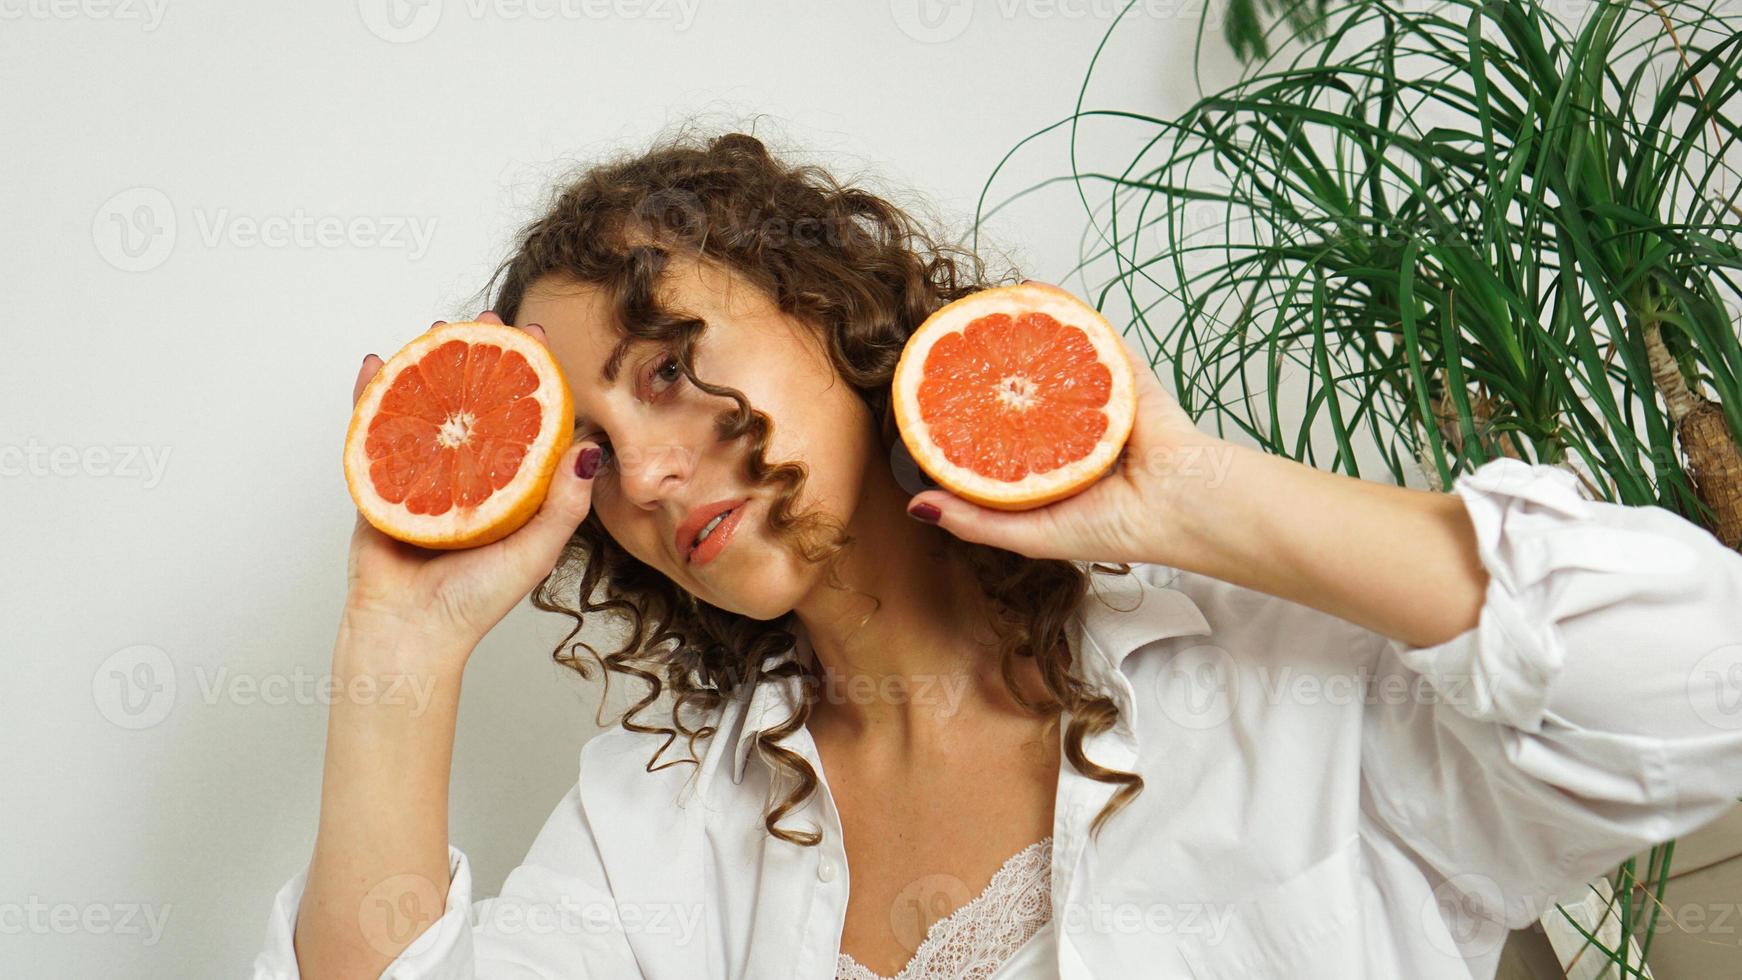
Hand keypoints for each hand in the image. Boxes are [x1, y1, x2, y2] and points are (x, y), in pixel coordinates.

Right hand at [342, 312, 601, 656]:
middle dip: (479, 358)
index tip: (539, 339)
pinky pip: (373, 430)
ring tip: (437, 329)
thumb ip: (563, 503)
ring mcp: (421, 477)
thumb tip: (591, 448)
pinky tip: (379, 363)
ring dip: (429, 364)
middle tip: (489, 320)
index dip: (532, 378)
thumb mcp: (535, 551)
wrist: (408, 636)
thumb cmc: (474, 603)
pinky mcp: (379, 485)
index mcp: (507, 490)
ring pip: (425, 407)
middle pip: (472, 403)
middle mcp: (466, 477)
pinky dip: (372, 394)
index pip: (523, 421)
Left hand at [903, 318, 1226, 566]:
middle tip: (940, 353)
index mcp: (1045, 467)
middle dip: (978, 373)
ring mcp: (1090, 392)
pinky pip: (1084, 330)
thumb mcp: (1032, 535)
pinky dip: (1056, 307)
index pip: (992, 438)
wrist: (1183, 501)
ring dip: (1011, 334)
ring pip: (1044, 357)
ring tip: (971, 312)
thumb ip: (976, 521)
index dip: (957, 420)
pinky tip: (1025, 291)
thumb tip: (915, 505)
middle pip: (1012, 391)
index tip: (922, 405)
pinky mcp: (1116, 365)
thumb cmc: (1115, 526)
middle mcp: (1064, 427)